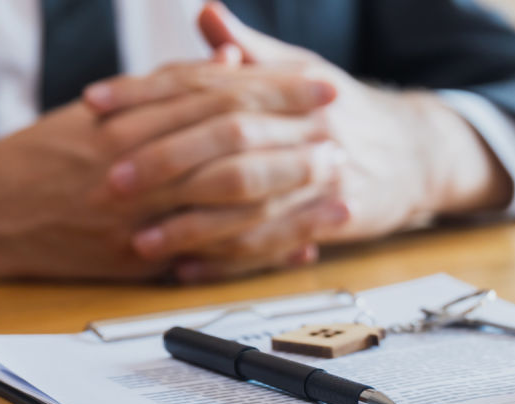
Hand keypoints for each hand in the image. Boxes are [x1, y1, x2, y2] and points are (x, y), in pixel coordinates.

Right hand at [0, 75, 311, 279]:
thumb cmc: (51, 154)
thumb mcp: (109, 108)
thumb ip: (174, 85)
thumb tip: (231, 61)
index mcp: (137, 119)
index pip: (221, 95)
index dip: (278, 88)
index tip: (323, 85)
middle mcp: (143, 163)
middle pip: (235, 145)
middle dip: (295, 139)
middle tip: (342, 134)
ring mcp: (145, 213)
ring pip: (233, 202)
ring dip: (291, 197)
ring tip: (338, 188)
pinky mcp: (145, 258)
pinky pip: (216, 255)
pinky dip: (261, 251)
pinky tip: (302, 246)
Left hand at [83, 2, 511, 281]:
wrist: (419, 154)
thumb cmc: (349, 113)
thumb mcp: (304, 71)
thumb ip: (252, 50)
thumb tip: (207, 14)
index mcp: (289, 86)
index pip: (208, 84)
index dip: (148, 93)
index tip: (95, 105)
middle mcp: (305, 127)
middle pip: (224, 142)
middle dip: (162, 162)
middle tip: (110, 181)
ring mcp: (321, 175)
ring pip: (247, 200)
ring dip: (189, 223)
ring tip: (140, 238)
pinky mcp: (333, 219)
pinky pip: (273, 244)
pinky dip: (227, 259)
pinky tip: (187, 267)